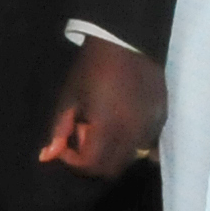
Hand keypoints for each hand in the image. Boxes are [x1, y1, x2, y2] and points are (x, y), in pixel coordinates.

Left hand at [37, 36, 165, 175]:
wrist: (127, 41)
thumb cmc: (92, 67)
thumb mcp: (70, 97)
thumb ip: (60, 130)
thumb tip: (47, 157)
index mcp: (108, 127)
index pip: (91, 165)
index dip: (73, 160)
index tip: (65, 143)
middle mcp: (134, 133)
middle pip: (112, 169)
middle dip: (93, 159)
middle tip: (84, 132)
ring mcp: (151, 127)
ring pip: (130, 159)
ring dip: (112, 153)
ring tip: (102, 126)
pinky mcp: (162, 119)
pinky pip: (147, 146)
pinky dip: (131, 145)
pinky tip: (121, 123)